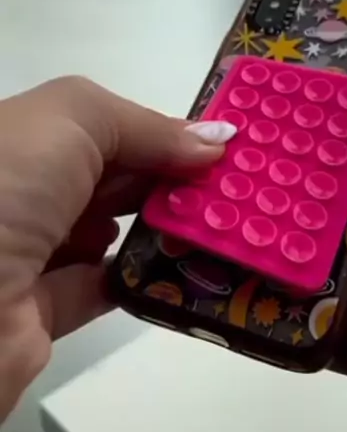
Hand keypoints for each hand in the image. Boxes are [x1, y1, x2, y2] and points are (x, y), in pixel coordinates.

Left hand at [0, 76, 234, 421]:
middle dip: (173, 182)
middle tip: (239, 191)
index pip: (108, 129)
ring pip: (112, 236)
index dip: (165, 134)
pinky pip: (103, 291)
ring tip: (221, 229)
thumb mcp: (76, 119)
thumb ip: (148, 126)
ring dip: (163, 232)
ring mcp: (31, 253)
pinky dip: (142, 281)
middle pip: (114, 181)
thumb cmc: (8, 185)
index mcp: (27, 137)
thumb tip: (218, 137)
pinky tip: (187, 273)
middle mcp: (25, 192)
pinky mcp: (42, 313)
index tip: (226, 147)